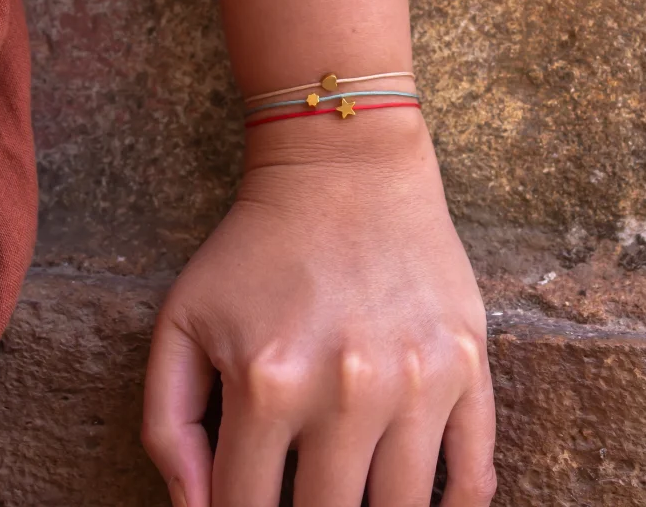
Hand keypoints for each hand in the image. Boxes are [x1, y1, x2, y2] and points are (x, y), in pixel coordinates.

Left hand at [142, 112, 495, 506]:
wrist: (344, 170)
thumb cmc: (257, 245)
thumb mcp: (182, 317)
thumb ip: (168, 424)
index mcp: (268, 384)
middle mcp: (349, 392)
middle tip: (303, 496)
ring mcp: (419, 380)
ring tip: (355, 495)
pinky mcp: (467, 363)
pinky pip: (476, 473)